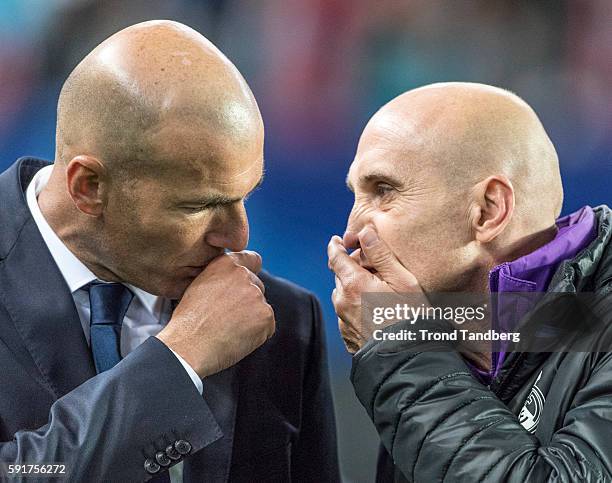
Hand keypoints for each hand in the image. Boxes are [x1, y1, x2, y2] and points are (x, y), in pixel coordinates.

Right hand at [157, 250, 274, 376]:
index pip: (252, 259)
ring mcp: (256, 294)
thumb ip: (221, 279)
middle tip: (229, 318)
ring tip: (228, 330)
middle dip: (249, 301)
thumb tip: (233, 284)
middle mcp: (243, 275)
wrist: (189, 345)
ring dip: (252, 319)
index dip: (251, 272)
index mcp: (225, 264)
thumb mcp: (199, 287)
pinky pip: (267, 326)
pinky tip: (237, 339)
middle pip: (258, 287)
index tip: (246, 285)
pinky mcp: (266, 315)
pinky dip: (258, 335)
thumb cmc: (188, 322)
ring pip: (262, 308)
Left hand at [328, 226, 423, 352]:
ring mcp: (343, 321)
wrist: (407, 359)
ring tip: (372, 290)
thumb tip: (365, 233)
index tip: (336, 241)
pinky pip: (347, 316)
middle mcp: (342, 301)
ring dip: (351, 289)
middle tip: (366, 266)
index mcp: (353, 283)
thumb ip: (381, 255)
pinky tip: (372, 311)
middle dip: (348, 268)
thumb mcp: (402, 280)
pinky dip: (355, 308)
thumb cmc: (410, 317)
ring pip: (342, 296)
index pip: (336, 257)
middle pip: (339, 276)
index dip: (336, 246)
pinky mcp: (348, 337)